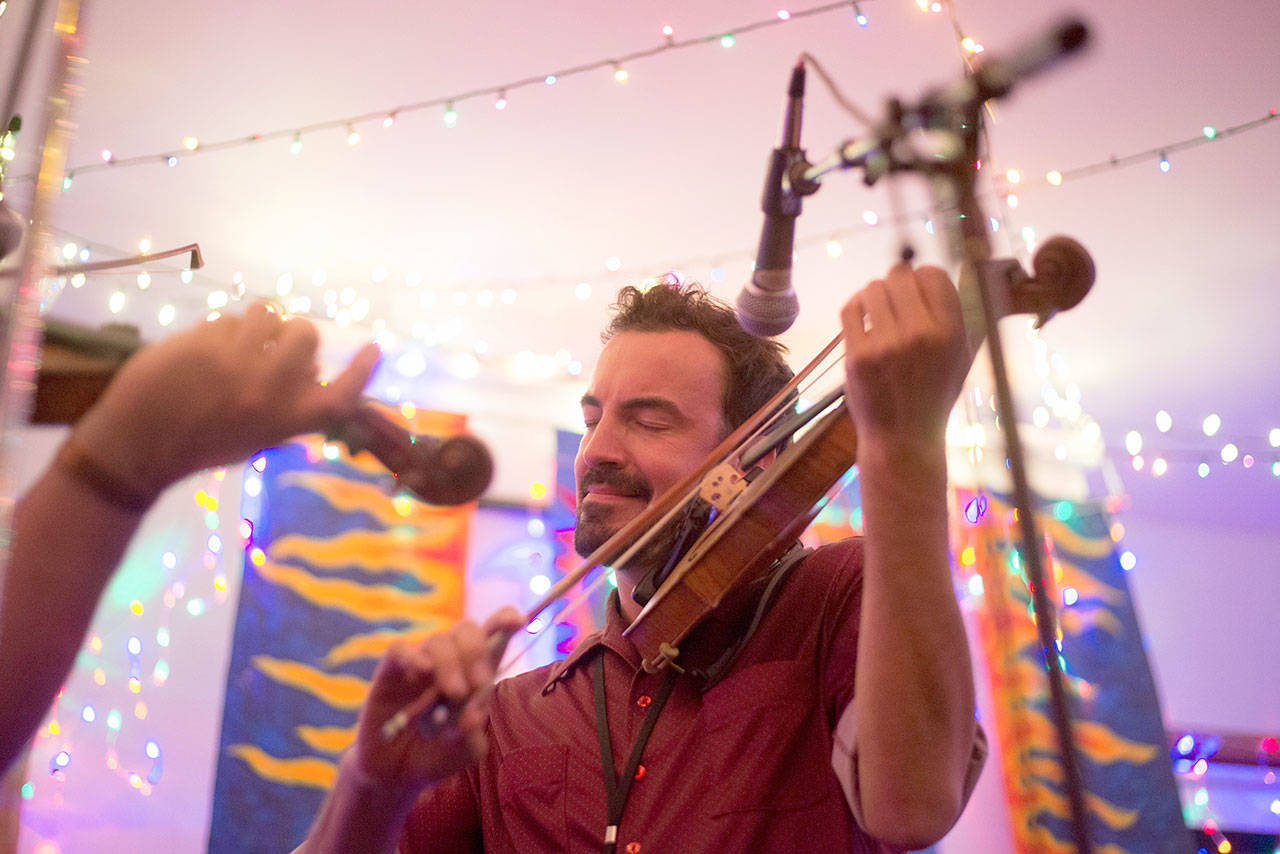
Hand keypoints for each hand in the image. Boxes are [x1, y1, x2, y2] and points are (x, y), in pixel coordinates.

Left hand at [71, 303, 378, 495]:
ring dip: (256, 324)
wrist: (140, 446)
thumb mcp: (259, 437)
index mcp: (288, 418)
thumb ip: (289, 405)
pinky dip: (219, 331)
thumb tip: (310, 370)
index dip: (363, 369)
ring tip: (237, 342)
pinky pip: (226, 319)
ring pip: (266, 313)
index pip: (343, 392)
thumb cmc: (203, 446)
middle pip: (306, 334)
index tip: (374, 348)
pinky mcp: (205, 341)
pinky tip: (202, 352)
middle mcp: (271, 387)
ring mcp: (238, 360)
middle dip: (294, 333)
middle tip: (277, 343)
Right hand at [350, 608, 524, 794]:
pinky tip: (421, 672)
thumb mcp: (461, 754)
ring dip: (449, 664)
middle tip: (476, 685)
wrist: (396, 772)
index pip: (494, 635)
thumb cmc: (437, 755)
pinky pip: (400, 650)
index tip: (519, 621)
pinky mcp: (391, 672)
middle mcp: (450, 661)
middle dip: (476, 652)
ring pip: (438, 641)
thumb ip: (471, 737)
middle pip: (468, 631)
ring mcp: (420, 664)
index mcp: (476, 674)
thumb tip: (473, 717)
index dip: (506, 620)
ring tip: (452, 694)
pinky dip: (412, 657)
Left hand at [840, 264, 968, 454]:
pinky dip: (855, 307)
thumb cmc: (933, 396)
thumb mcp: (959, 357)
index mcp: (950, 332)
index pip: (933, 274)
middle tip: (894, 301)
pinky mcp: (857, 355)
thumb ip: (956, 316)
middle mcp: (920, 334)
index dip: (922, 278)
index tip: (916, 291)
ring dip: (874, 295)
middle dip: (896, 283)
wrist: (903, 439)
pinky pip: (850, 308)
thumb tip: (950, 271)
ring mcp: (886, 345)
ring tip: (878, 313)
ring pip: (873, 288)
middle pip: (900, 276)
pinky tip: (862, 318)